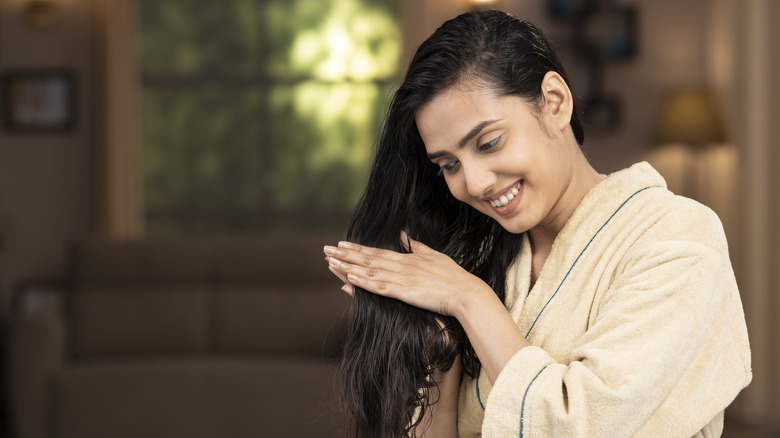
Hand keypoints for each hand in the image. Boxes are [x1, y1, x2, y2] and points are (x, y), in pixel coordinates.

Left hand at [324, 232, 491, 316]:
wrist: (466, 293)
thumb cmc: (453, 277)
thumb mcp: (434, 256)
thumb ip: (417, 247)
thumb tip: (405, 236)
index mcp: (407, 258)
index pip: (376, 252)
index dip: (357, 248)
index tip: (340, 244)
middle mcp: (401, 266)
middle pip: (368, 259)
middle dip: (345, 254)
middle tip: (326, 250)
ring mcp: (402, 279)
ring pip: (369, 271)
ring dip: (348, 266)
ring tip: (330, 262)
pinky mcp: (405, 292)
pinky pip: (379, 286)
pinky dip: (363, 282)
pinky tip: (348, 277)